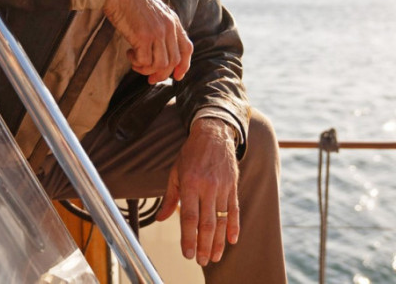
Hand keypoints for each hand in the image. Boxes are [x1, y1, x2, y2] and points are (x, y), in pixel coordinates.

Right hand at [102, 0, 192, 82]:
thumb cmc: (130, 0)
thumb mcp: (154, 12)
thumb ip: (162, 27)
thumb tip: (161, 52)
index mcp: (173, 21)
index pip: (187, 48)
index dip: (184, 65)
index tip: (177, 76)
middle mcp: (169, 27)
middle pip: (173, 61)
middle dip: (162, 74)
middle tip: (150, 78)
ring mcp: (157, 32)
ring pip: (160, 64)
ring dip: (147, 69)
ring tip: (136, 62)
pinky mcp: (143, 37)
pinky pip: (145, 62)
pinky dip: (136, 63)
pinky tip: (129, 53)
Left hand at [156, 118, 239, 265]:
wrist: (214, 133)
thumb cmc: (191, 154)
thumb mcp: (175, 172)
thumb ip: (170, 197)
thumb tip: (161, 218)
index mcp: (190, 183)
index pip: (189, 217)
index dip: (188, 237)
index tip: (187, 254)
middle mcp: (207, 187)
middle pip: (207, 223)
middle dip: (204, 245)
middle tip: (201, 261)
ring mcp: (223, 187)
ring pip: (221, 220)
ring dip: (218, 241)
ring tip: (214, 257)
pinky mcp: (233, 187)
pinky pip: (234, 210)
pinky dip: (234, 227)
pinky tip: (232, 241)